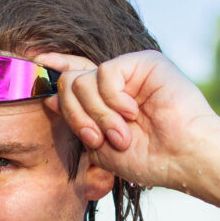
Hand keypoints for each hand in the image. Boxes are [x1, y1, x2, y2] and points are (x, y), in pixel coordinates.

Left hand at [36, 50, 219, 191]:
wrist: (183, 158)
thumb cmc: (148, 159)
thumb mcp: (99, 146)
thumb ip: (76, 122)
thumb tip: (48, 98)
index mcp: (106, 100)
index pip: (75, 76)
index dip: (56, 67)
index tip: (36, 62)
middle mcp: (117, 82)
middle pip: (70, 82)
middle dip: (77, 115)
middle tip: (96, 139)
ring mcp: (131, 71)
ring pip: (83, 80)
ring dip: (98, 115)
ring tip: (120, 134)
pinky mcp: (145, 62)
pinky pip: (106, 72)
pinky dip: (112, 98)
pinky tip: (131, 112)